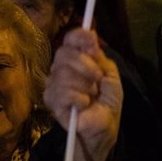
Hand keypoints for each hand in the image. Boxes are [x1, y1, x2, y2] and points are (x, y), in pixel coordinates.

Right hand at [44, 29, 122, 160]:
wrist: (104, 126)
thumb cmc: (107, 101)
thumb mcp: (110, 76)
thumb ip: (100, 57)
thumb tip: (91, 34)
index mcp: (76, 59)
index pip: (70, 39)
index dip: (79, 37)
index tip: (91, 42)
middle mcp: (61, 68)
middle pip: (64, 53)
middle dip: (86, 65)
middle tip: (98, 80)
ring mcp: (53, 84)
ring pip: (62, 73)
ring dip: (84, 86)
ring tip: (91, 96)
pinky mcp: (51, 101)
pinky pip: (62, 92)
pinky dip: (79, 98)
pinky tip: (83, 105)